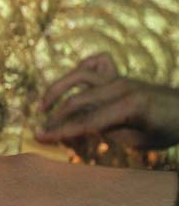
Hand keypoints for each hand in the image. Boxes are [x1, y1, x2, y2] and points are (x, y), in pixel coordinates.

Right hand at [38, 53, 178, 149]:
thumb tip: (86, 127)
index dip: (60, 131)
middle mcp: (121, 87)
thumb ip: (110, 132)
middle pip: (77, 101)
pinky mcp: (121, 76)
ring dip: (58, 89)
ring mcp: (120, 78)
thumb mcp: (139, 141)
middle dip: (55, 117)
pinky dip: (82, 69)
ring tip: (43, 106)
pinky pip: (97, 63)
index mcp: (129, 106)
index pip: (86, 121)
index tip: (39, 137)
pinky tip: (72, 85)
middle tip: (40, 131)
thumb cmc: (169, 128)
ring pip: (80, 76)